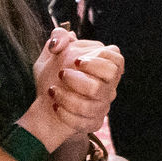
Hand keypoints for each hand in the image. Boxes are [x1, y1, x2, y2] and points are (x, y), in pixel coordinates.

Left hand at [23, 28, 123, 147]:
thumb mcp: (51, 53)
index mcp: (103, 67)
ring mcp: (102, 106)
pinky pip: (84, 122)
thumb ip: (59, 38)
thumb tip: (62, 41)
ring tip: (52, 90)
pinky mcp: (92, 123)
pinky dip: (66, 114)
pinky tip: (54, 106)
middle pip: (109, 82)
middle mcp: (108, 87)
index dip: (98, 60)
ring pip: (92, 104)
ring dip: (68, 97)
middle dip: (83, 77)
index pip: (117, 60)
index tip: (76, 61)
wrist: (44, 101)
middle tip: (62, 74)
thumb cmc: (53, 74)